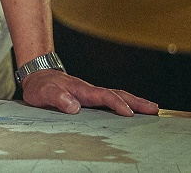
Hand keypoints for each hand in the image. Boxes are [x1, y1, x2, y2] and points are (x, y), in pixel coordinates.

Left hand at [19, 69, 158, 116]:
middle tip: (154, 109)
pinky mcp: (89, 99)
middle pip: (117, 94)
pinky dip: (124, 103)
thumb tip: (74, 107)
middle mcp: (89, 91)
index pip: (104, 96)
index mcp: (82, 90)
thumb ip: (58, 98)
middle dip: (136, 101)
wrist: (36, 77)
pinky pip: (110, 100)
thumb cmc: (41, 86)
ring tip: (151, 109)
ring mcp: (90, 94)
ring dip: (134, 102)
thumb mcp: (45, 92)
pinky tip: (131, 110)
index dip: (117, 104)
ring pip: (116, 96)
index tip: (129, 113)